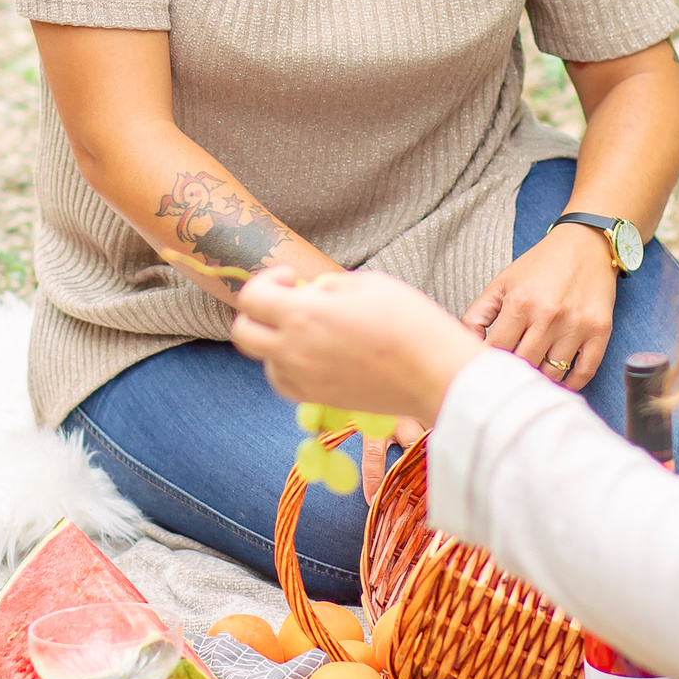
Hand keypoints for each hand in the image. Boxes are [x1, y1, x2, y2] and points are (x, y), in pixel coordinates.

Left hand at [232, 267, 485, 428]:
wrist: (435, 372)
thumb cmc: (409, 321)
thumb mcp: (366, 283)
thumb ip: (326, 286)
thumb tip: (308, 294)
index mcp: (303, 315)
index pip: (251, 297)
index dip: (266, 280)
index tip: (291, 278)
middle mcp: (294, 350)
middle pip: (243, 333)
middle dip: (258, 311)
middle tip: (288, 302)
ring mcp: (304, 379)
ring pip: (263, 359)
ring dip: (275, 339)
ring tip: (310, 330)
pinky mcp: (318, 400)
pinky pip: (284, 382)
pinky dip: (288, 366)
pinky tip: (312, 354)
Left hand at [462, 228, 619, 391]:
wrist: (585, 244)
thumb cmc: (541, 265)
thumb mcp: (502, 282)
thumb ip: (478, 314)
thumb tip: (465, 342)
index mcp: (520, 304)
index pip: (497, 350)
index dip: (490, 362)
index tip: (489, 368)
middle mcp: (548, 316)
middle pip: (524, 364)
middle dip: (514, 372)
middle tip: (509, 376)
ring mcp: (576, 325)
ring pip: (552, 373)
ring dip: (540, 378)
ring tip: (533, 375)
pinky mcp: (599, 331)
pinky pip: (584, 371)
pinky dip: (571, 383)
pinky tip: (560, 380)